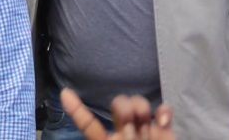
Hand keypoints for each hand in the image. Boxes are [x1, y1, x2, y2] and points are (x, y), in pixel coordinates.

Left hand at [58, 92, 173, 139]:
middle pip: (119, 105)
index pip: (89, 125)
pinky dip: (163, 111)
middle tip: (130, 121)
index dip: (76, 109)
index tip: (65, 93)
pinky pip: (162, 110)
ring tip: (145, 122)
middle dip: (123, 106)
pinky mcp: (164, 130)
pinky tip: (162, 121)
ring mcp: (144, 129)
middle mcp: (125, 133)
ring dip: (140, 107)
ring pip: (138, 103)